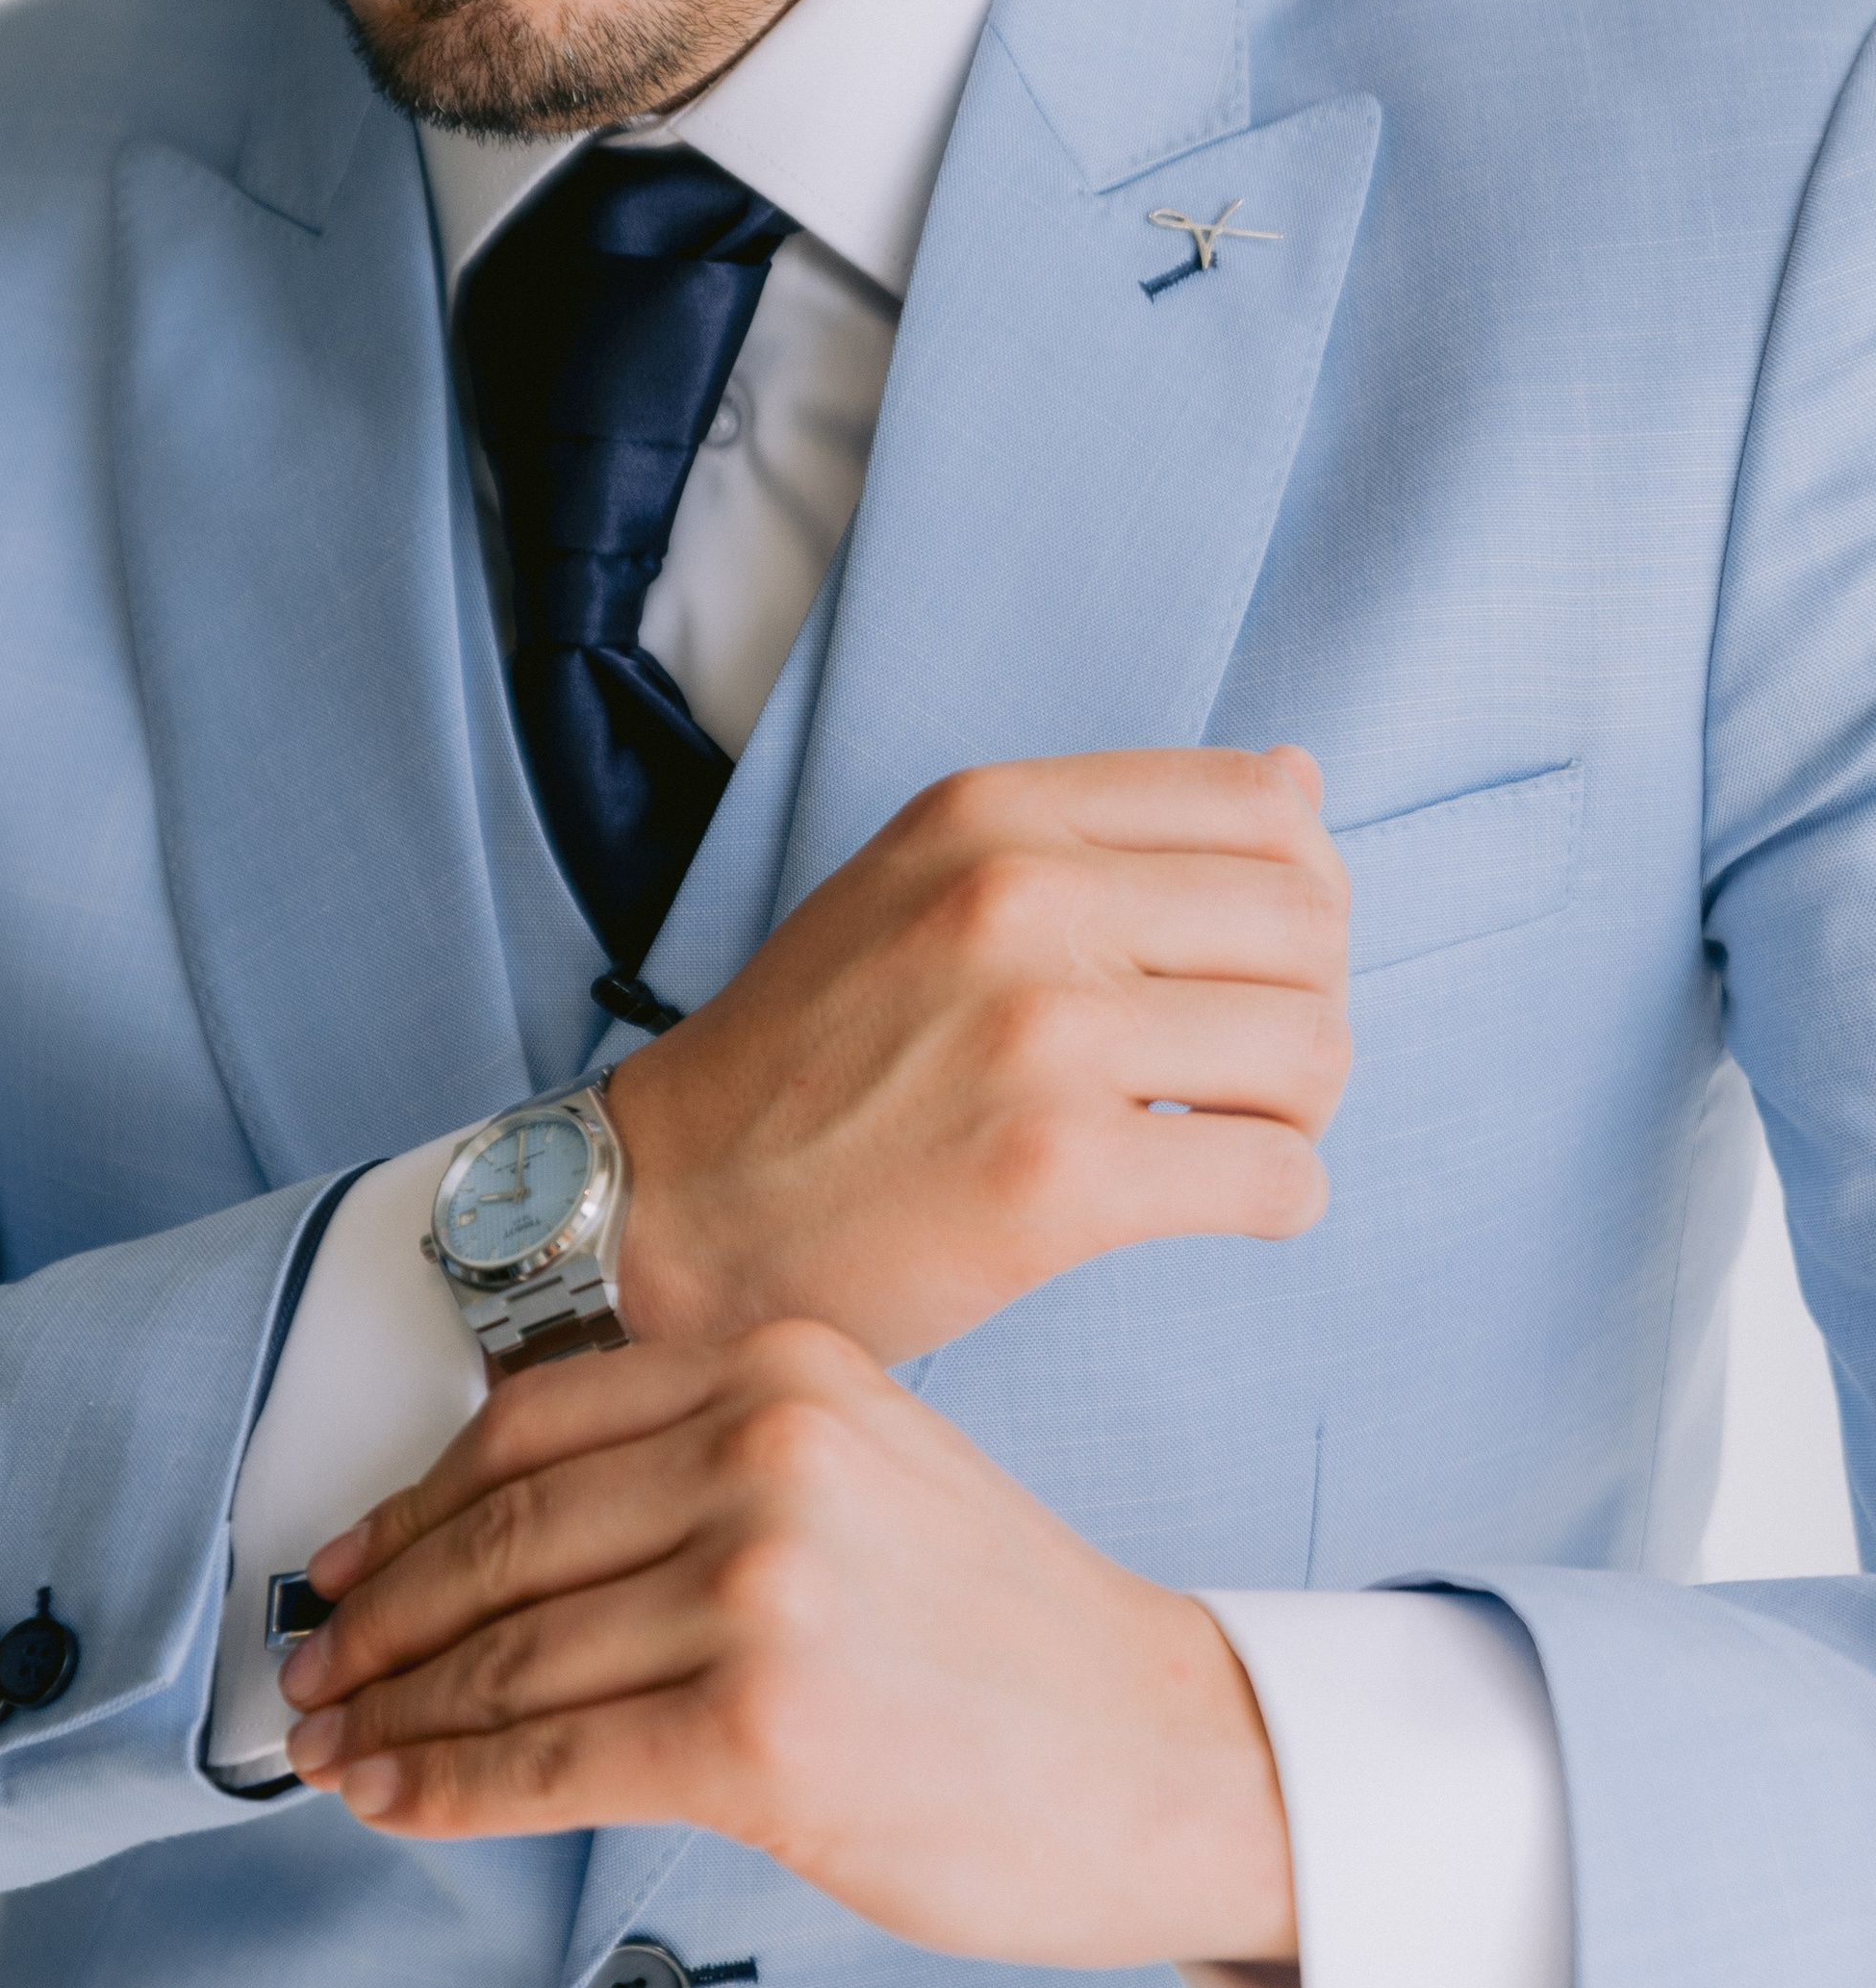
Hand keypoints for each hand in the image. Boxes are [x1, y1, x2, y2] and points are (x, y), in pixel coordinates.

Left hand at [278, 1322, 1295, 1970]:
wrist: (1168, 1751)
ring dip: (397, 1714)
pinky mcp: (761, 1727)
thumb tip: (491, 1546)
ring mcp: (763, 1585)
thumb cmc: (1003, 1632)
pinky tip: (394, 1801)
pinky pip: (548, 1757)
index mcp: (782, 1367)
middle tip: (316, 1672)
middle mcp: (765, 1450)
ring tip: (337, 1749)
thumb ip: (696, 1470)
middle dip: (380, 1618)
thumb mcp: (862, 1470)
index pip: (530, 1425)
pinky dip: (446, 1787)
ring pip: (509, 1652)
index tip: (347, 1563)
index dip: (411, 1505)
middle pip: (502, 1535)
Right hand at [606, 746, 1348, 1362]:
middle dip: (1303, 1005)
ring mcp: (1039, 1037)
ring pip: (1311, 1050)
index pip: (1263, 803)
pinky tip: (1208, 1204)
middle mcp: (1017, 901)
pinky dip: (1274, 1201)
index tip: (1243, 963)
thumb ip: (1100, 831)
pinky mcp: (1054, 1176)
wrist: (674, 1202)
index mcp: (992, 815)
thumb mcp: (924, 883)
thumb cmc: (809, 1057)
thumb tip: (1302, 782)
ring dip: (1293, 1110)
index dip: (1297, 890)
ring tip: (1220, 1137)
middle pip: (1308, 925)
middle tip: (1240, 1071)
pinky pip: (1275, 1179)